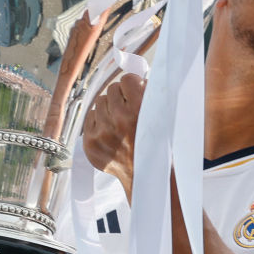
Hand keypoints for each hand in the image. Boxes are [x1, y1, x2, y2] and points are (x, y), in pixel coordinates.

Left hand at [82, 74, 145, 198]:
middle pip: (111, 89)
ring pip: (99, 103)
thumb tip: (135, 77)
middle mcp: (119, 120)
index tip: (135, 92)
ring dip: (108, 109)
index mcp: (140, 110)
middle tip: (128, 111)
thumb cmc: (157, 144)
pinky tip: (111, 133)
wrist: (147, 175)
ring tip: (120, 123)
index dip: (132, 85)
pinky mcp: (90, 143)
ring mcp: (102, 133)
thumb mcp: (163, 115)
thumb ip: (150, 92)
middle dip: (120, 97)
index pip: (127, 79)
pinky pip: (89, 118)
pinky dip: (99, 123)